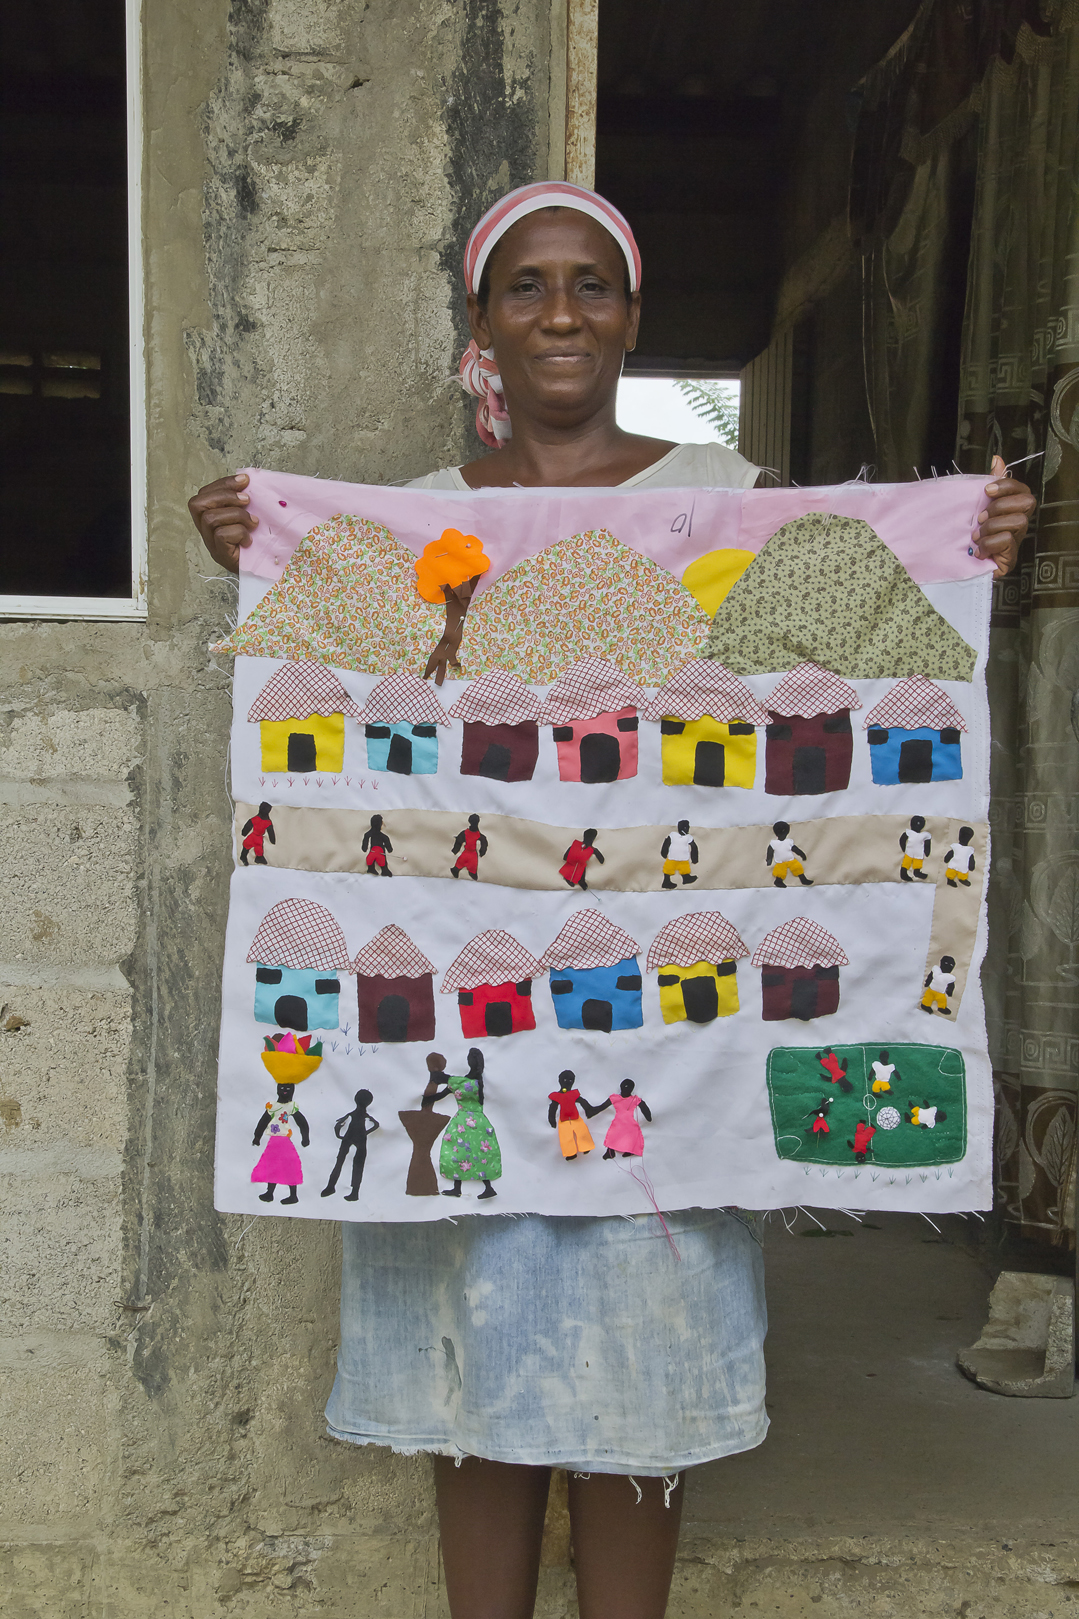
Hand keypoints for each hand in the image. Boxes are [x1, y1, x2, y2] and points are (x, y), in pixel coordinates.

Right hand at [188, 472, 257, 571]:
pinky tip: (249, 540)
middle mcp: (205, 529)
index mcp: (209, 516)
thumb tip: (249, 480)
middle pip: (198, 503)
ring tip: (253, 522)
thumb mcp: (249, 516)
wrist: (263, 569)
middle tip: (247, 500)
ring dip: (236, 515)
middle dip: (225, 496)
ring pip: (210, 518)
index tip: (245, 481)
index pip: (205, 493)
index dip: (223, 484)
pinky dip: (239, 533)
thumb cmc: (256, 541)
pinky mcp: (219, 554)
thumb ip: (244, 501)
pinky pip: (221, 535)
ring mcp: (210, 542)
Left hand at [974, 455, 1034, 577]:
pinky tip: (978, 551)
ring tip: (976, 536)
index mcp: (1010, 509)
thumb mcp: (976, 505)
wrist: (956, 563)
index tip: (986, 490)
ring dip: (992, 527)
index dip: (1007, 486)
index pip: (1022, 489)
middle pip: (1027, 502)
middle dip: (1001, 506)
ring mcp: (1016, 540)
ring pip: (1018, 521)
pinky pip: (1007, 541)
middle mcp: (1017, 523)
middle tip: (981, 517)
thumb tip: (997, 458)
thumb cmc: (968, 532)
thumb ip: (989, 482)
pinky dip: (989, 544)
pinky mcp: (1010, 557)